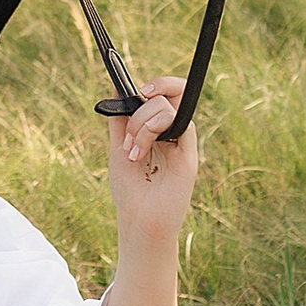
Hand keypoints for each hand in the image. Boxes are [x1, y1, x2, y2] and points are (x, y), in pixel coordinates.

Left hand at [103, 78, 198, 236]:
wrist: (138, 221)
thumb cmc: (130, 189)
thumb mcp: (118, 146)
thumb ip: (119, 118)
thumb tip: (116, 85)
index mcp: (160, 129)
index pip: (168, 94)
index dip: (159, 84)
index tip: (140, 89)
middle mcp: (174, 133)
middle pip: (168, 95)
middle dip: (139, 111)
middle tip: (128, 140)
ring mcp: (182, 143)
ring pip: (169, 107)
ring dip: (141, 125)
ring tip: (133, 153)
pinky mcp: (189, 155)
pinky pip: (182, 124)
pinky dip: (154, 129)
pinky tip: (140, 152)